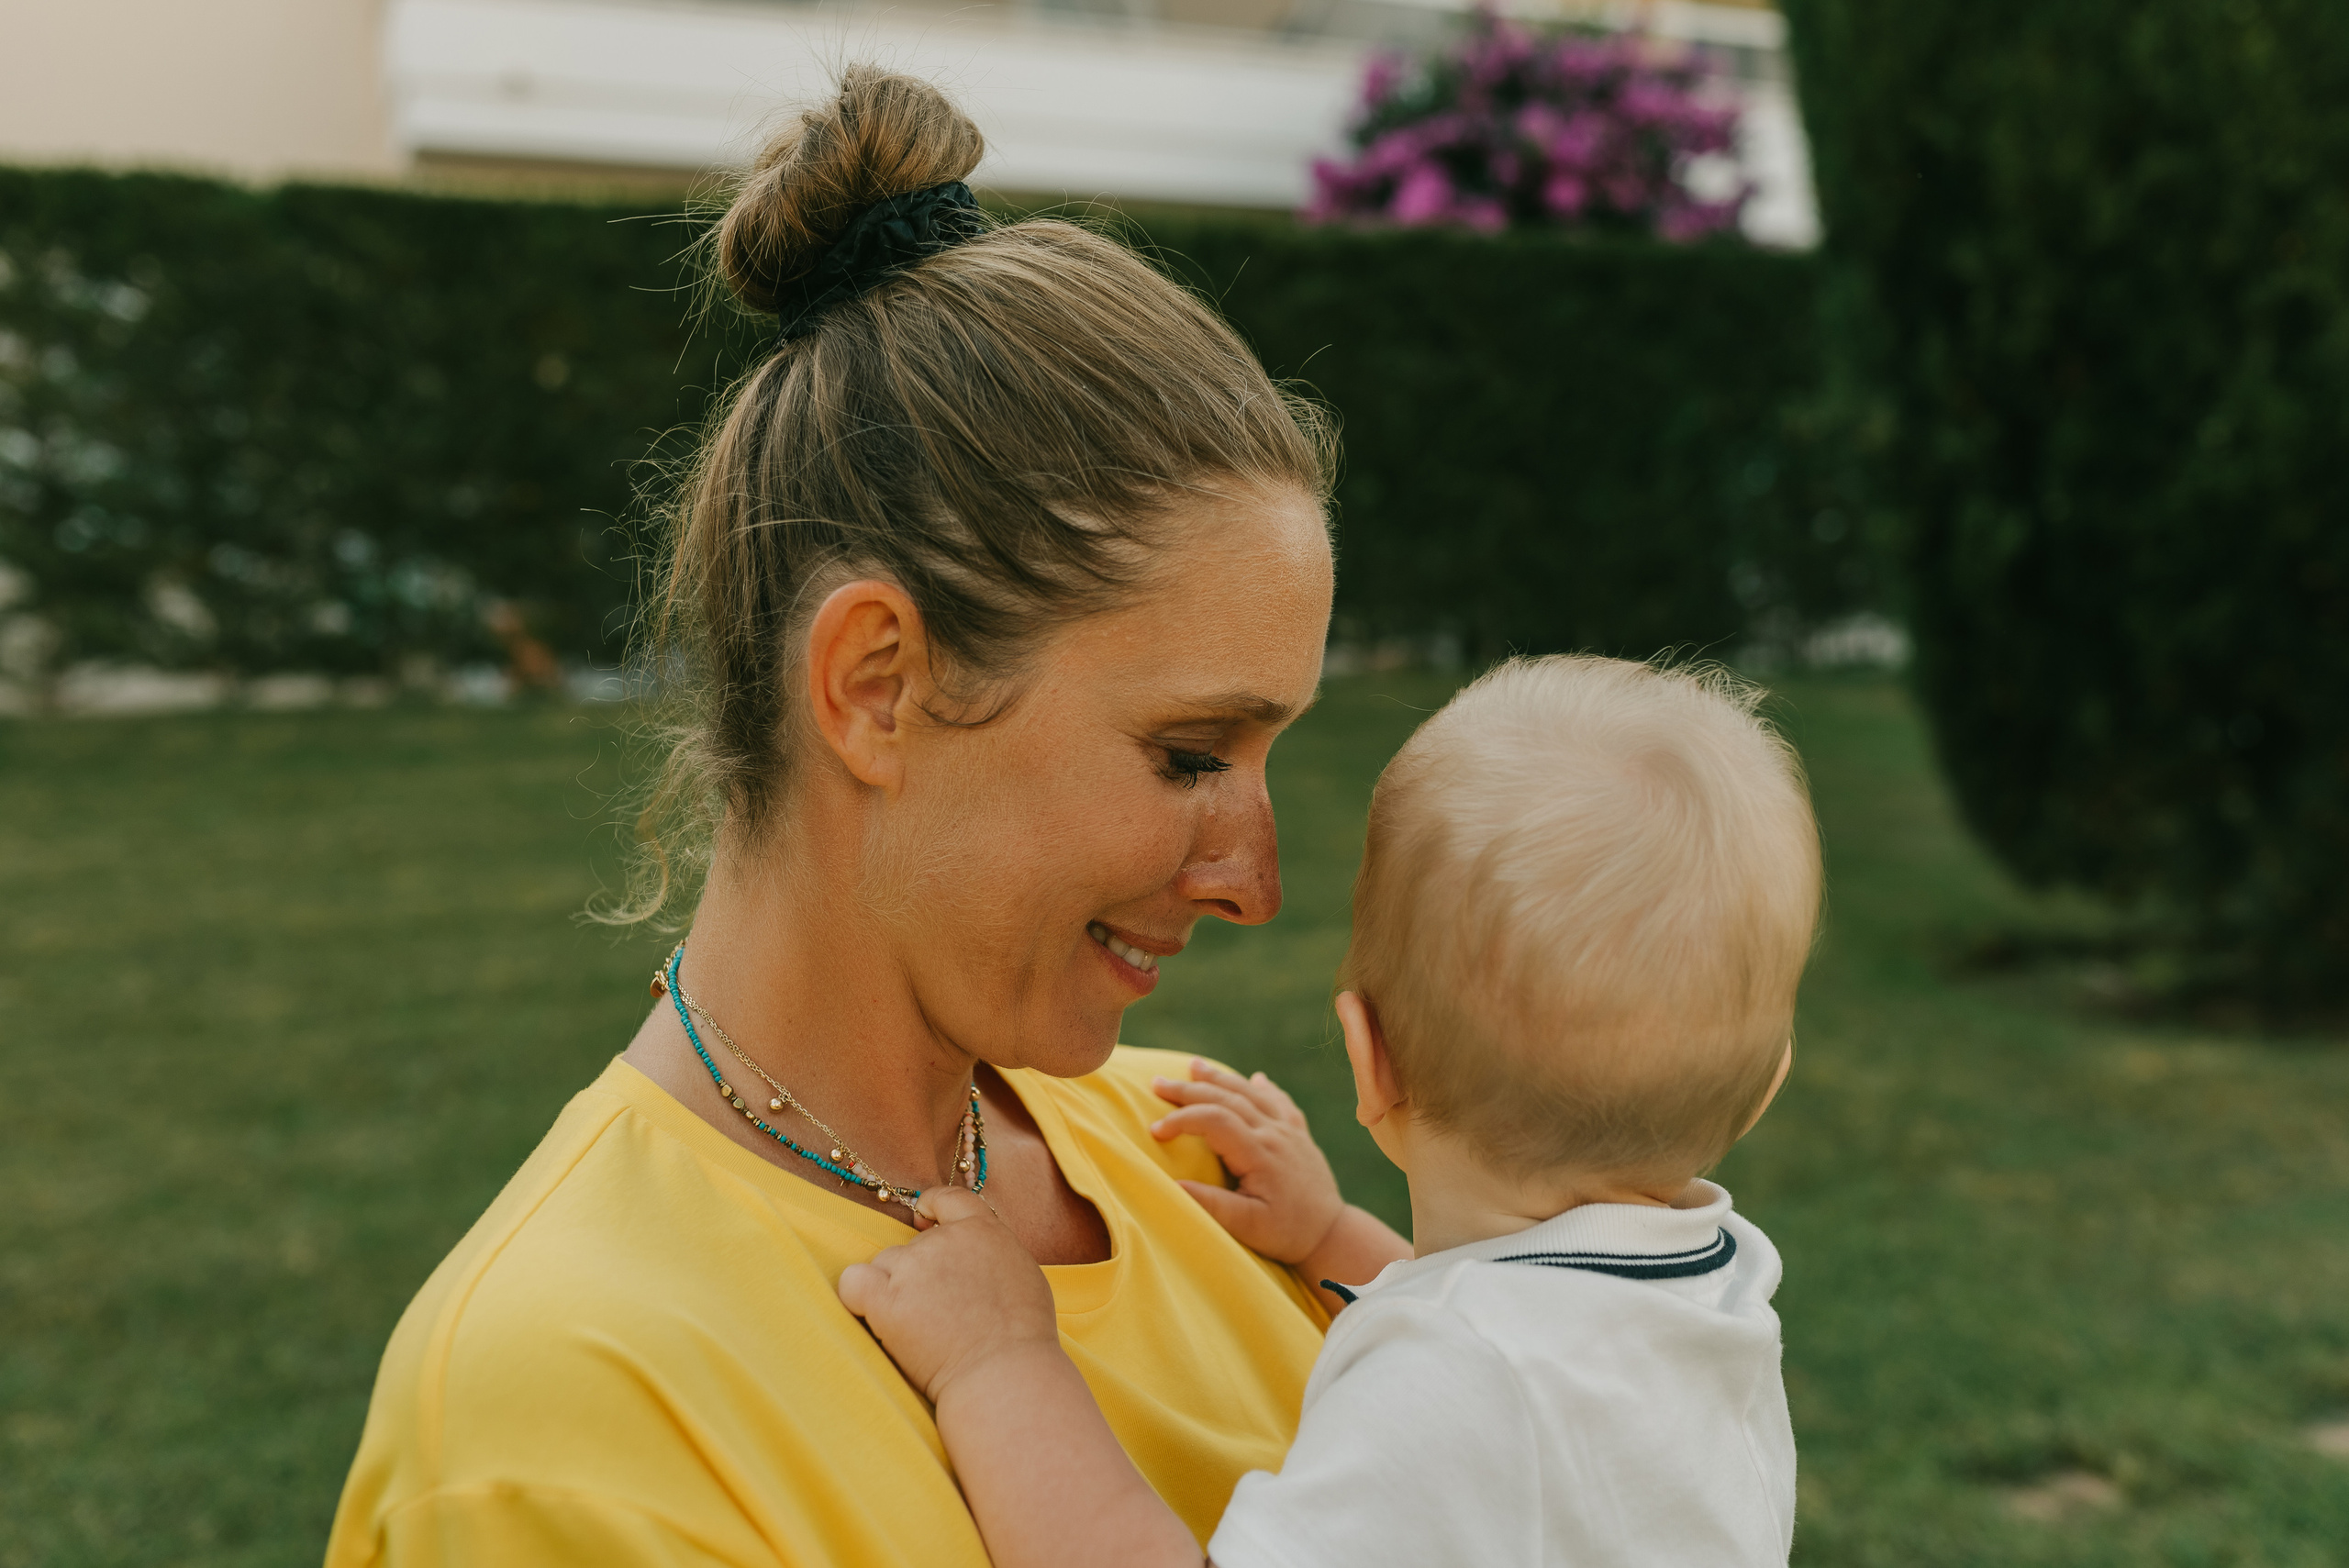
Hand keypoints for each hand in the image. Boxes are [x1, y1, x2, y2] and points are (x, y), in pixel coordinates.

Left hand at [838, 1188, 1060, 1401]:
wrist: (1004, 1372)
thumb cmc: (1023, 1335)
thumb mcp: (1022, 1272)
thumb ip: (992, 1253)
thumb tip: (973, 1255)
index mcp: (982, 1229)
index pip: (948, 1200)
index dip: (930, 1206)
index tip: (922, 1218)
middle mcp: (943, 1240)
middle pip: (912, 1245)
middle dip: (919, 1273)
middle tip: (939, 1311)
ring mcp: (912, 1267)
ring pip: (885, 1266)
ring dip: (894, 1289)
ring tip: (920, 1328)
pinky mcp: (885, 1300)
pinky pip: (853, 1283)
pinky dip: (858, 1296)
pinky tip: (875, 1315)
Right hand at [1150, 1059, 1344, 1264]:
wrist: (1333, 1234)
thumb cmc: (1286, 1233)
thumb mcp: (1246, 1226)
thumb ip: (1211, 1204)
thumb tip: (1172, 1185)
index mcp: (1260, 1153)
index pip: (1214, 1121)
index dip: (1182, 1120)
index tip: (1155, 1130)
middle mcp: (1275, 1133)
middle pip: (1228, 1098)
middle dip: (1189, 1089)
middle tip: (1156, 1083)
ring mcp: (1290, 1130)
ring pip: (1252, 1093)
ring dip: (1221, 1078)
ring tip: (1193, 1066)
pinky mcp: (1300, 1135)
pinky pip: (1280, 1102)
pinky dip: (1263, 1087)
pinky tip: (1256, 1078)